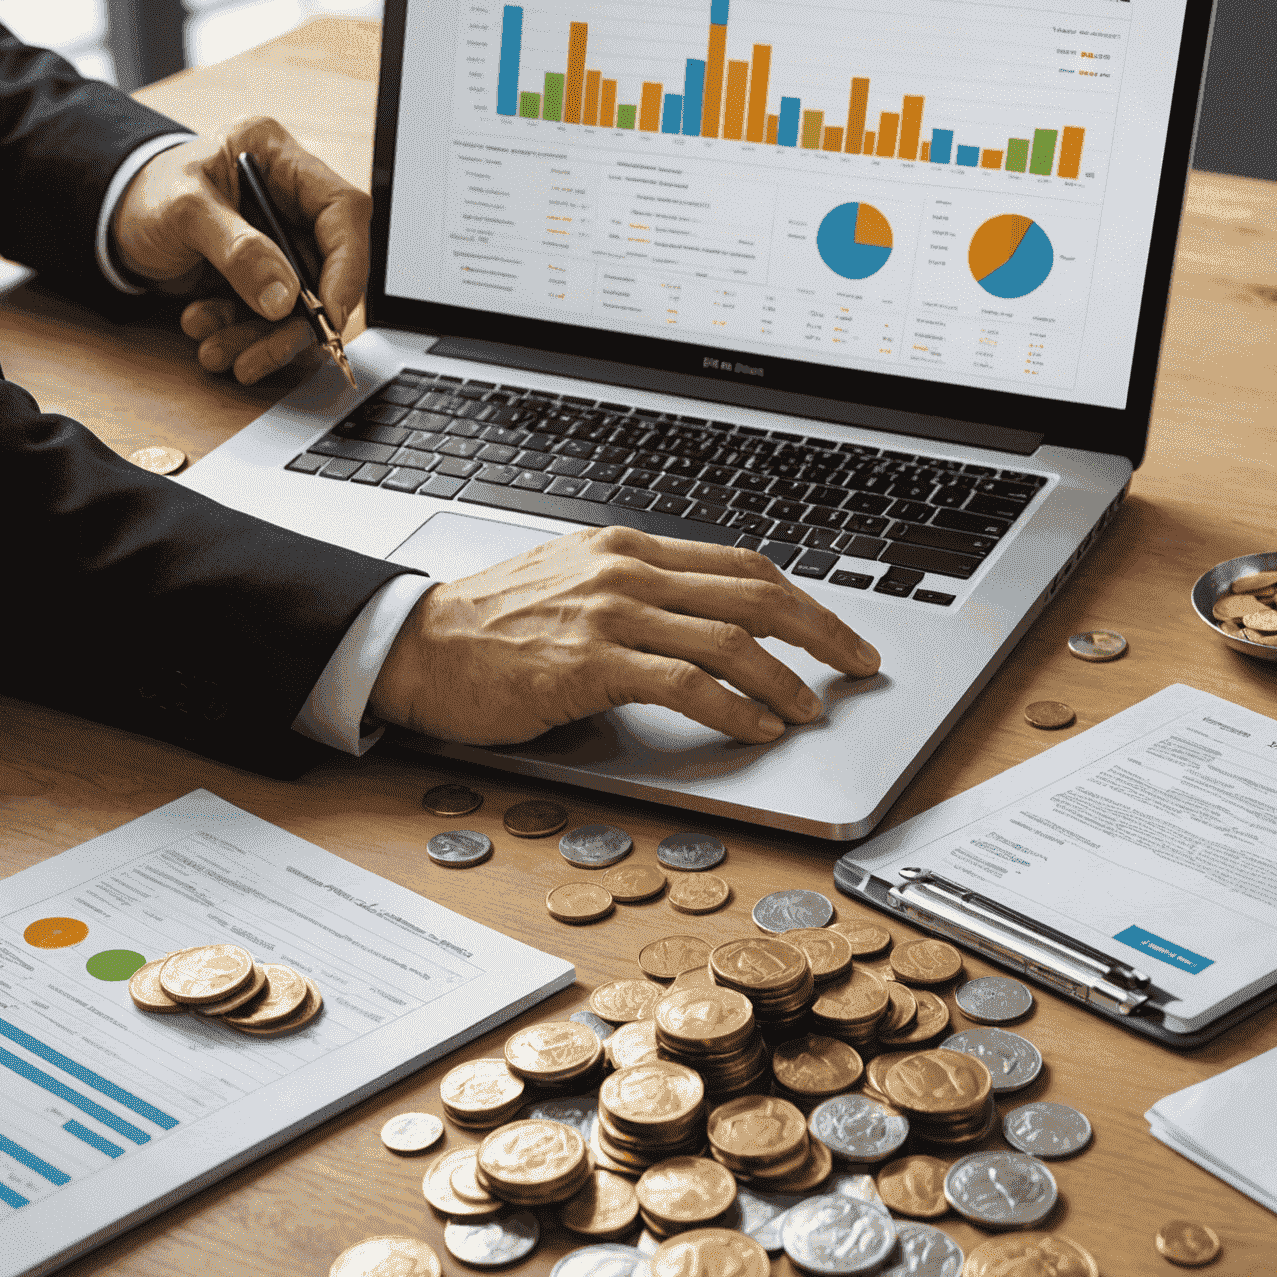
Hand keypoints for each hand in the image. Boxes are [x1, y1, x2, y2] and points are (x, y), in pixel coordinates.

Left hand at [111, 116, 370, 384]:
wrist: (112, 218)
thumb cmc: (144, 191)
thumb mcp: (184, 210)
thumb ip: (237, 250)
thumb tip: (285, 299)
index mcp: (282, 160)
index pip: (344, 211)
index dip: (348, 266)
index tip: (329, 313)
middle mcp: (292, 203)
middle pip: (328, 269)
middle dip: (296, 320)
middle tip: (267, 350)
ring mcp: (283, 244)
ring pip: (302, 305)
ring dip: (264, 339)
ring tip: (222, 353)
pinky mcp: (268, 278)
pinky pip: (275, 320)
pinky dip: (246, 339)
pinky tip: (211, 339)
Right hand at [368, 527, 881, 745]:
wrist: (418, 644)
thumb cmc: (492, 625)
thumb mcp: (574, 585)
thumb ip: (637, 594)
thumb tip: (704, 622)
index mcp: (628, 550)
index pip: (739, 567)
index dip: (799, 599)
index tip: (833, 630)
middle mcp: (628, 572)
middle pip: (753, 595)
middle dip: (819, 631)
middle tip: (858, 662)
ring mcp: (612, 614)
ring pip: (729, 639)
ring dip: (784, 678)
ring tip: (811, 708)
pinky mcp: (591, 663)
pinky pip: (685, 683)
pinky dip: (732, 707)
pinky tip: (757, 727)